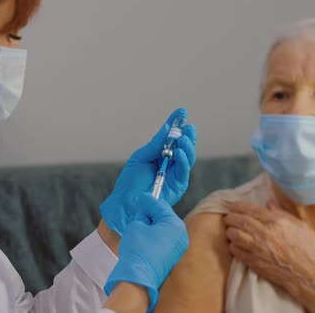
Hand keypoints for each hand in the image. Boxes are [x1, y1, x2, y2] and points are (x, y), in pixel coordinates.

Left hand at [100, 108, 196, 235]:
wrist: (126, 202)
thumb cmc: (131, 181)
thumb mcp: (142, 157)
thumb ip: (156, 144)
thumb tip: (167, 128)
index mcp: (161, 155)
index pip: (171, 137)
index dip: (177, 124)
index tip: (181, 112)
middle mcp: (170, 164)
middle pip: (184, 147)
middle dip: (187, 135)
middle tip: (188, 127)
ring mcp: (175, 175)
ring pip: (187, 158)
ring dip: (187, 147)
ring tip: (184, 138)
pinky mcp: (178, 186)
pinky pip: (183, 171)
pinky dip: (183, 160)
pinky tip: (179, 152)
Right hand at [105, 193, 188, 312]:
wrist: (139, 278)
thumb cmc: (138, 250)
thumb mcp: (137, 224)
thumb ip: (144, 213)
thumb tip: (146, 210)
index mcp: (175, 224)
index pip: (161, 206)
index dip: (149, 201)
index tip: (142, 198)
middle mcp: (181, 235)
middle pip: (166, 217)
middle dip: (153, 214)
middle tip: (140, 211)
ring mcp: (179, 248)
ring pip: (166, 229)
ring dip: (154, 225)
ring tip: (141, 225)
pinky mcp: (173, 257)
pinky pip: (165, 241)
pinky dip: (156, 236)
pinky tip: (145, 238)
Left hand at [224, 201, 314, 302]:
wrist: (309, 275)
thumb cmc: (308, 249)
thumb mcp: (300, 226)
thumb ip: (282, 213)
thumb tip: (268, 203)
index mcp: (276, 222)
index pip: (251, 210)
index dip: (239, 206)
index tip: (232, 206)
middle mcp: (264, 234)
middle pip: (240, 221)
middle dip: (231, 218)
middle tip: (228, 217)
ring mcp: (258, 249)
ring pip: (235, 236)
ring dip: (230, 231)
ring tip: (230, 230)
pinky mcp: (254, 262)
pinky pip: (237, 252)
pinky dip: (233, 246)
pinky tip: (234, 245)